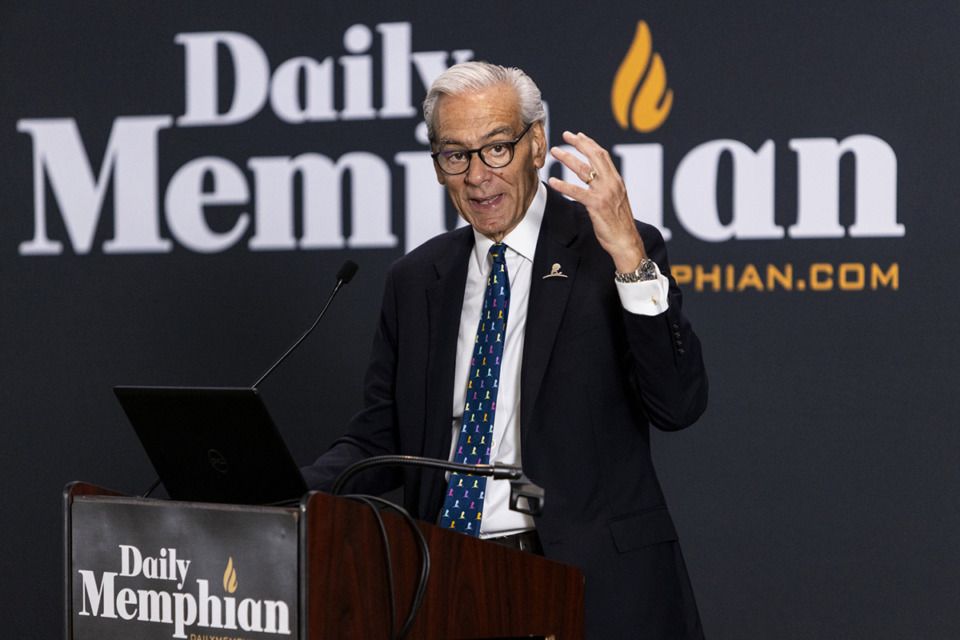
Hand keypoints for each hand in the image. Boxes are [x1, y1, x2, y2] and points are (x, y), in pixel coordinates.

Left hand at [548, 131, 646, 272]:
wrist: (626, 241)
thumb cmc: (619, 225)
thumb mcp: (616, 201)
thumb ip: (606, 188)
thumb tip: (594, 181)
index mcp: (617, 181)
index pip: (602, 155)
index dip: (589, 143)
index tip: (578, 136)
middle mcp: (612, 183)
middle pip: (594, 155)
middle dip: (579, 143)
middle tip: (565, 135)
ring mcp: (605, 193)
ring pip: (584, 169)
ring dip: (567, 158)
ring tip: (555, 152)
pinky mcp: (596, 205)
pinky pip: (577, 192)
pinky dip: (563, 185)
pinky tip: (553, 181)